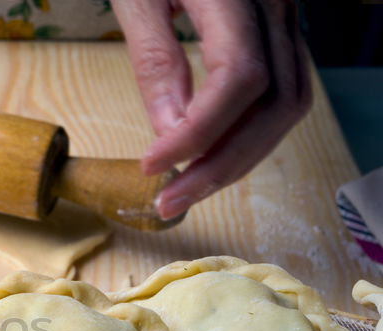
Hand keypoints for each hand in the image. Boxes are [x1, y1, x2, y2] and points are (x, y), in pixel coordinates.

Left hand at [115, 0, 311, 219]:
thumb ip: (155, 60)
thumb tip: (169, 134)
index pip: (239, 79)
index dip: (198, 134)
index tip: (150, 167)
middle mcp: (279, 6)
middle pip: (276, 103)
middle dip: (222, 164)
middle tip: (169, 202)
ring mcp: (288, 17)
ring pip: (288, 105)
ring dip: (240, 158)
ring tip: (187, 190)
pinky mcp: (280, 32)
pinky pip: (282, 93)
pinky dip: (248, 134)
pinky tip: (209, 157)